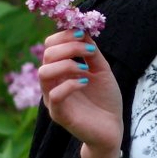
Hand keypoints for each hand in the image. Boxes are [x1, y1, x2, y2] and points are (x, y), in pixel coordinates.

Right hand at [37, 30, 123, 157]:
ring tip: (85, 69)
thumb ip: (91, 52)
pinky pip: (55, 95)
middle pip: (46, 55)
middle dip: (68, 46)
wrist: (112, 129)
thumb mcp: (101, 70)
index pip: (50, 46)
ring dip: (66, 64)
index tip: (83, 33)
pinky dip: (70, 84)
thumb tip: (82, 28)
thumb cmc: (105, 100)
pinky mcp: (59, 115)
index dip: (64, 35)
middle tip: (89, 50)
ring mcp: (53, 99)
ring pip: (44, 73)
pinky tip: (86, 82)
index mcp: (60, 70)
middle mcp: (53, 83)